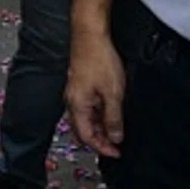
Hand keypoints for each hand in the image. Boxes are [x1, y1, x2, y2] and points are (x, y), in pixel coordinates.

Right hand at [66, 30, 125, 157]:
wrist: (90, 35)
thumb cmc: (99, 60)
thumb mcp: (113, 93)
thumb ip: (113, 117)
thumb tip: (115, 137)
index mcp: (77, 106)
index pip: (87, 136)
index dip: (102, 148)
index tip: (117, 152)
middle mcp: (72, 101)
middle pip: (82, 130)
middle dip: (98, 141)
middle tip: (116, 146)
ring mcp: (75, 93)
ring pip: (85, 119)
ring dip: (99, 128)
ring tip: (116, 130)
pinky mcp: (79, 85)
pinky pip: (87, 108)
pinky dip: (98, 116)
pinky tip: (110, 113)